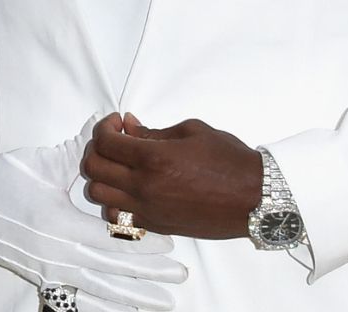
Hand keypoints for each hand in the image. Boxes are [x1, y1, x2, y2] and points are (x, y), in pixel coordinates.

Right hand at [0, 121, 187, 310]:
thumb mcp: (39, 163)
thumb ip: (78, 149)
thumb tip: (108, 121)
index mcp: (57, 225)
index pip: (110, 239)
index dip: (142, 243)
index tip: (171, 243)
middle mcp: (54, 255)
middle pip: (111, 269)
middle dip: (149, 275)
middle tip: (180, 275)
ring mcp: (47, 271)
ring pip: (98, 288)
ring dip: (133, 295)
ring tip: (163, 301)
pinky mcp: (40, 278)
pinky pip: (78, 295)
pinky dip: (103, 300)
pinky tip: (123, 303)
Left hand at [81, 114, 263, 240]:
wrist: (254, 197)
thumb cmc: (229, 160)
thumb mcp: (192, 132)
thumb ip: (154, 131)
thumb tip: (129, 127)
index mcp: (154, 158)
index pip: (105, 142)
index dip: (104, 127)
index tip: (117, 123)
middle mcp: (145, 186)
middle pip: (93, 168)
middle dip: (98, 148)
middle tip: (115, 140)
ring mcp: (147, 209)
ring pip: (98, 195)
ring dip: (102, 175)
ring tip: (120, 165)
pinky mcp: (155, 225)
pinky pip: (116, 215)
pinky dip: (114, 200)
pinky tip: (129, 189)